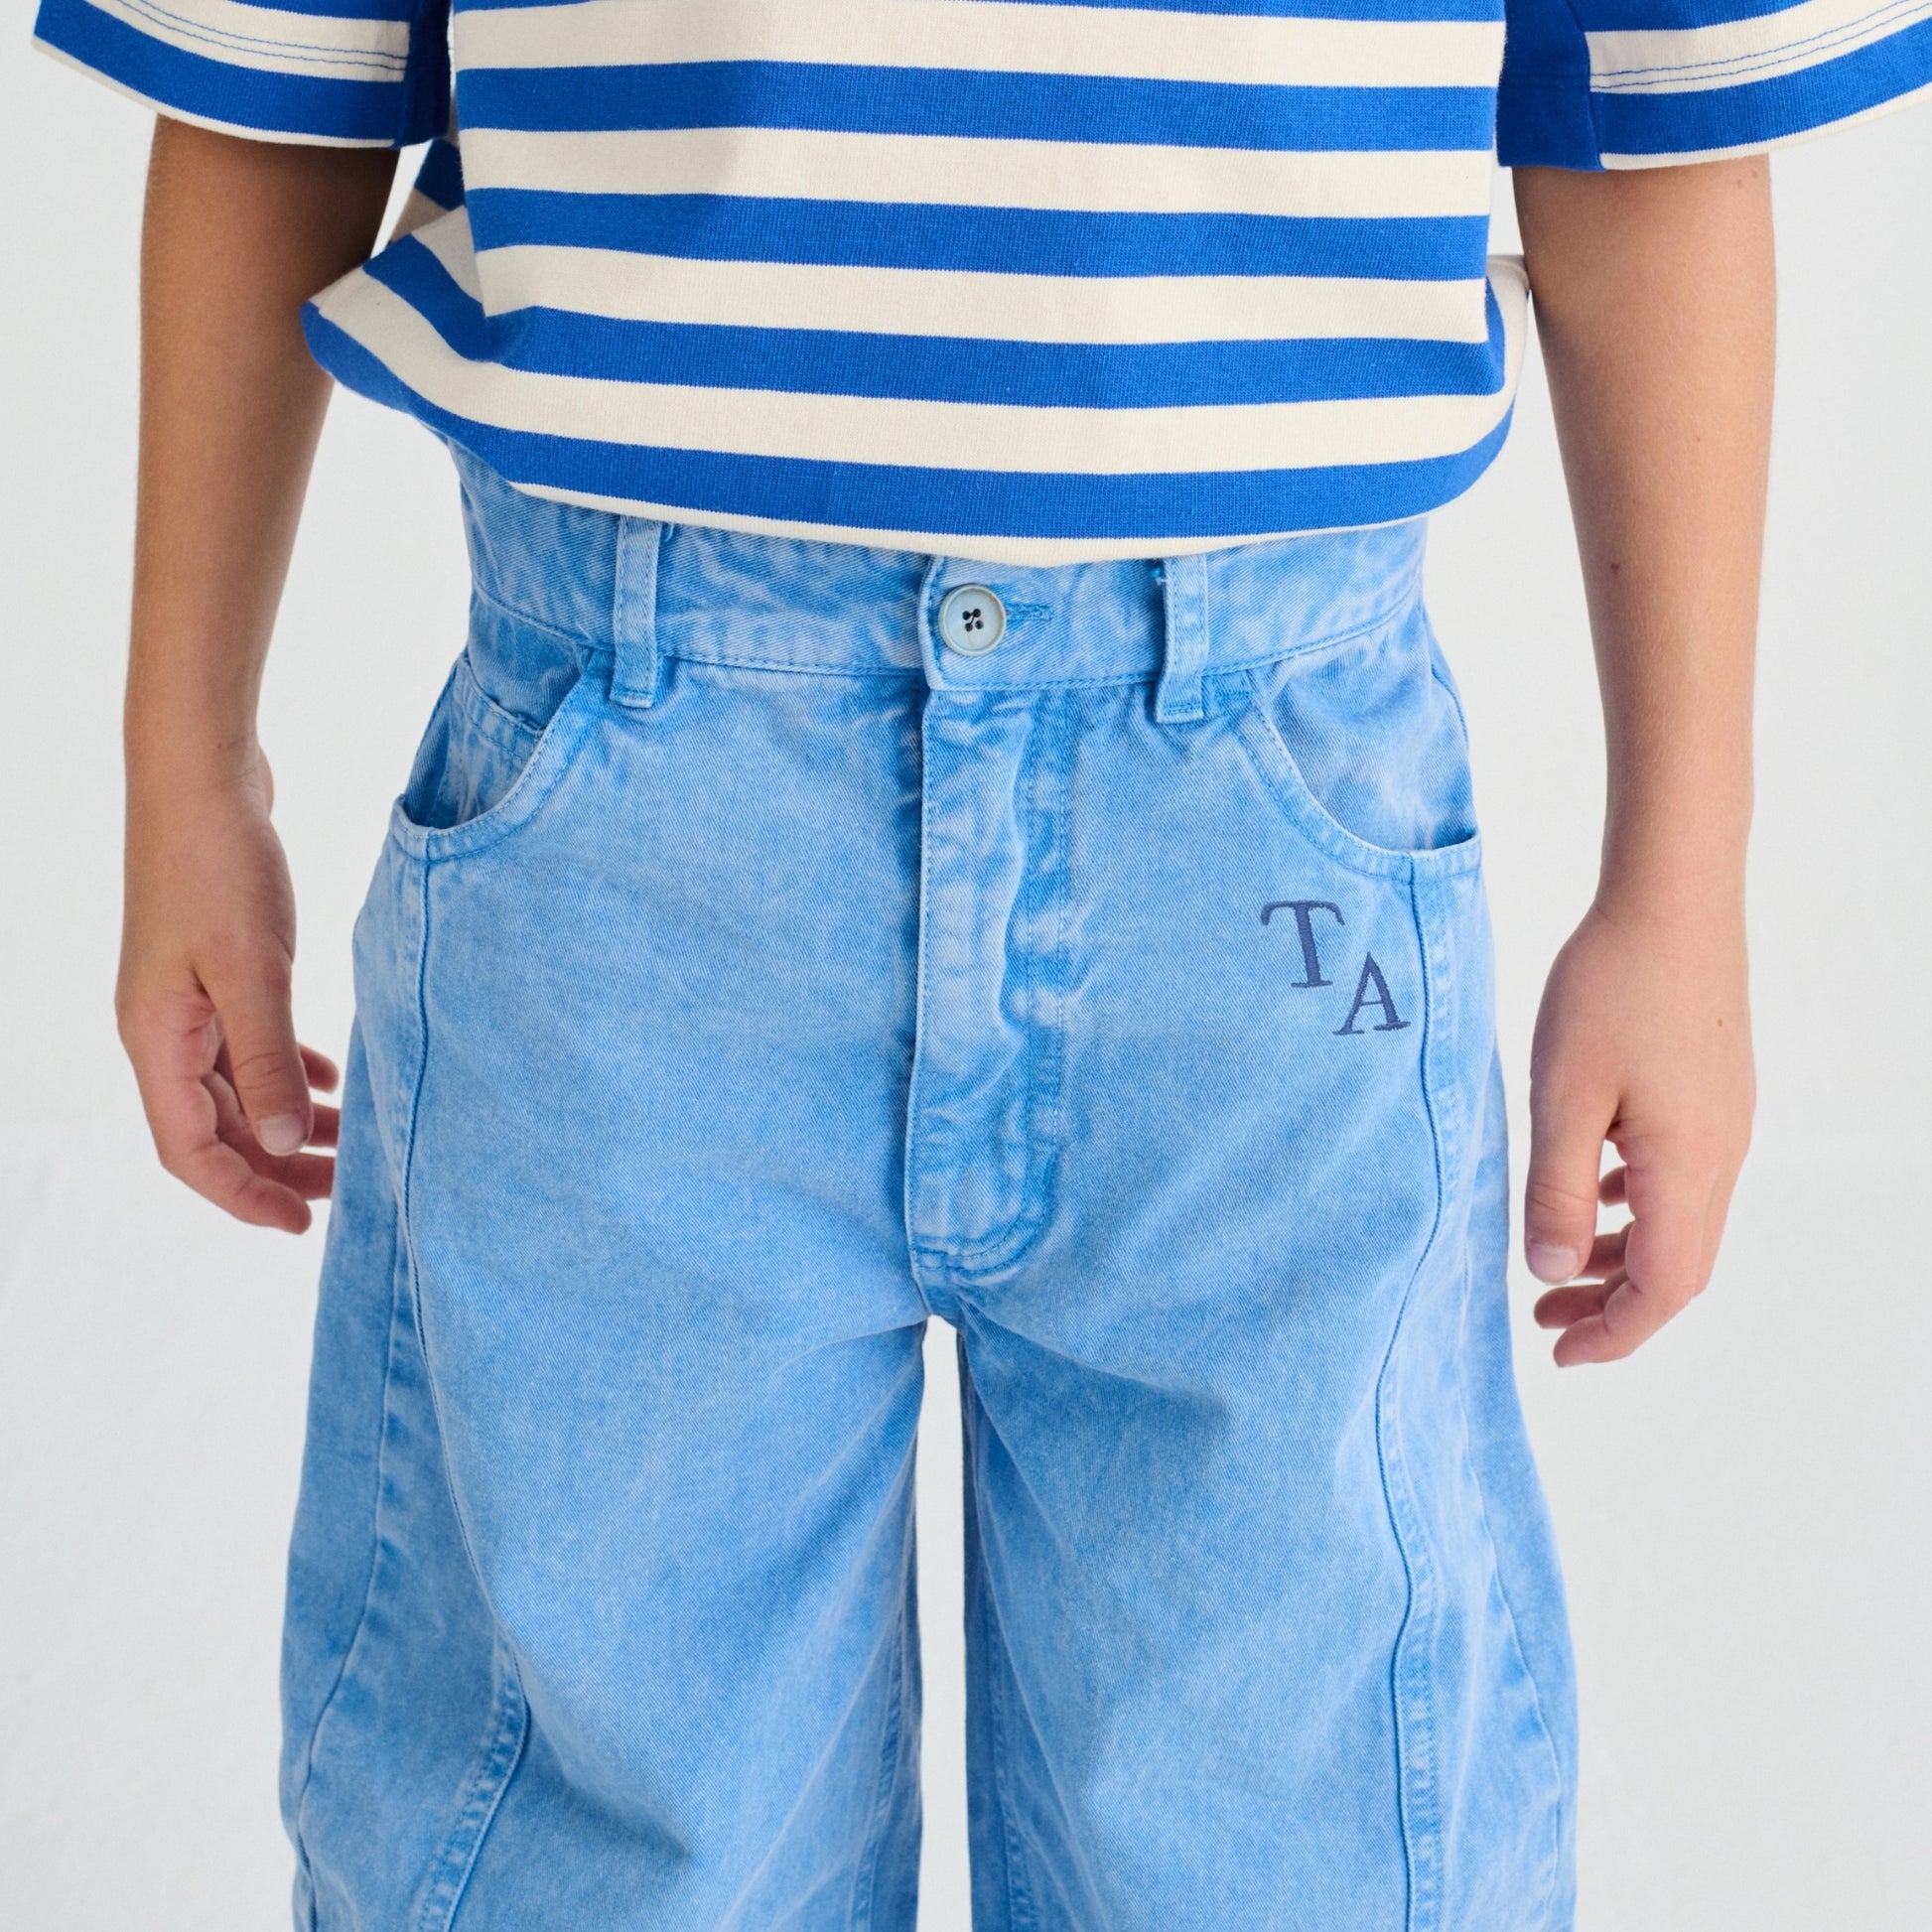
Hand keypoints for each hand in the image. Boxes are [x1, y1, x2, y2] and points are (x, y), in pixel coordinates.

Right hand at [116, 744, 338, 1232]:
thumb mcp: (250, 968)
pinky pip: (247, 1045)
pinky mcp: (214, 971)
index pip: (190, 1149)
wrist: (201, 781)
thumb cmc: (217, 866)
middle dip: (277, 1166)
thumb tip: (284, 1143)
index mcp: (157, 1039)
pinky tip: (330, 1077)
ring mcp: (186, 1001)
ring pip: (237, 1088)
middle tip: (346, 1189)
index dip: (243, 1194)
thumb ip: (267, 1056)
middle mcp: (163, 1030)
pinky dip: (287, 1070)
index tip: (301, 1224)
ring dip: (288, 1120)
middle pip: (216, 1128)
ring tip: (349, 1142)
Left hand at [1523, 895, 1754, 1364]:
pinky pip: (1680, 1177)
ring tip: (1558, 1265)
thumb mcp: (1563, 1097)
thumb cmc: (1610, 990)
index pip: (1662, 1288)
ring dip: (1622, 1255)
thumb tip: (1552, 1274)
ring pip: (1680, 1222)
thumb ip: (1556, 1191)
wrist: (1672, 901)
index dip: (1612, 1334)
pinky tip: (1593, 1189)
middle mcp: (1720, 1157)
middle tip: (1543, 1319)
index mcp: (1686, 1168)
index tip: (1557, 1352)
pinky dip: (1636, 1206)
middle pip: (1678, 1266)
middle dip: (1613, 1305)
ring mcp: (1724, 1124)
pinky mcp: (1713, 1095)